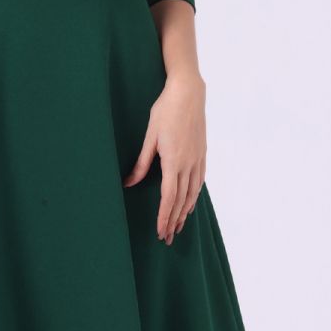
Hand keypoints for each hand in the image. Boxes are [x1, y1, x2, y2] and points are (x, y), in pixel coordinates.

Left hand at [122, 73, 206, 243]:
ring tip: (178, 227)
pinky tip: (190, 204)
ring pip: (192, 193)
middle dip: (173, 221)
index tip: (160, 231)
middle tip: (167, 238)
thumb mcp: (149, 136)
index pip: (168, 197)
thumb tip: (129, 182)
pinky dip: (194, 197)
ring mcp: (198, 159)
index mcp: (173, 161)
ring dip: (184, 212)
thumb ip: (141, 163)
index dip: (164, 216)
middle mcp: (188, 164)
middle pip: (181, 200)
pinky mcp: (202, 154)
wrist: (188, 93)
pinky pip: (199, 182)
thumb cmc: (165, 111)